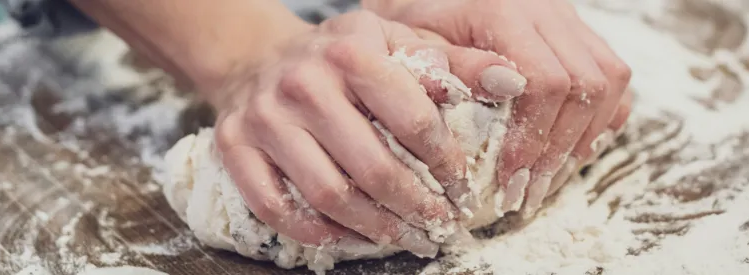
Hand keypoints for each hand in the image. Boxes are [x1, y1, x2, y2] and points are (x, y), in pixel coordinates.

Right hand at [206, 11, 518, 255]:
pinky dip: (316, 232)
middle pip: (372, 167)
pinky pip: (276, 207)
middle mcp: (303, 83)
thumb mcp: (397, 43)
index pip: (413, 120)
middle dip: (415, 207)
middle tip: (439, 227)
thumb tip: (512, 82)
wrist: (258, 56)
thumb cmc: (339, 56)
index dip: (446, 164)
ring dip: (373, 228)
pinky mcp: (235, 147)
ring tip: (402, 238)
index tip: (462, 188)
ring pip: (327, 195)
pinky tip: (346, 237)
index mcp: (350, 51)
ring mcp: (265, 118)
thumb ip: (454, 64)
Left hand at [366, 0, 633, 214]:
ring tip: (547, 179)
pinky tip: (567, 150)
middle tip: (527, 193)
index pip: (545, 80)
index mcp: (503, 9)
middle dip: (559, 149)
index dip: (533, 137)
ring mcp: (568, 17)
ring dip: (584, 137)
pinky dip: (599, 117)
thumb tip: (497, 97)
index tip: (509, 178)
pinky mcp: (578, 30)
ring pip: (610, 78)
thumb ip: (449, 70)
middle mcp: (547, 9)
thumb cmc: (414, 18)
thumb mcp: (413, 41)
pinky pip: (612, 74)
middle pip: (587, 84)